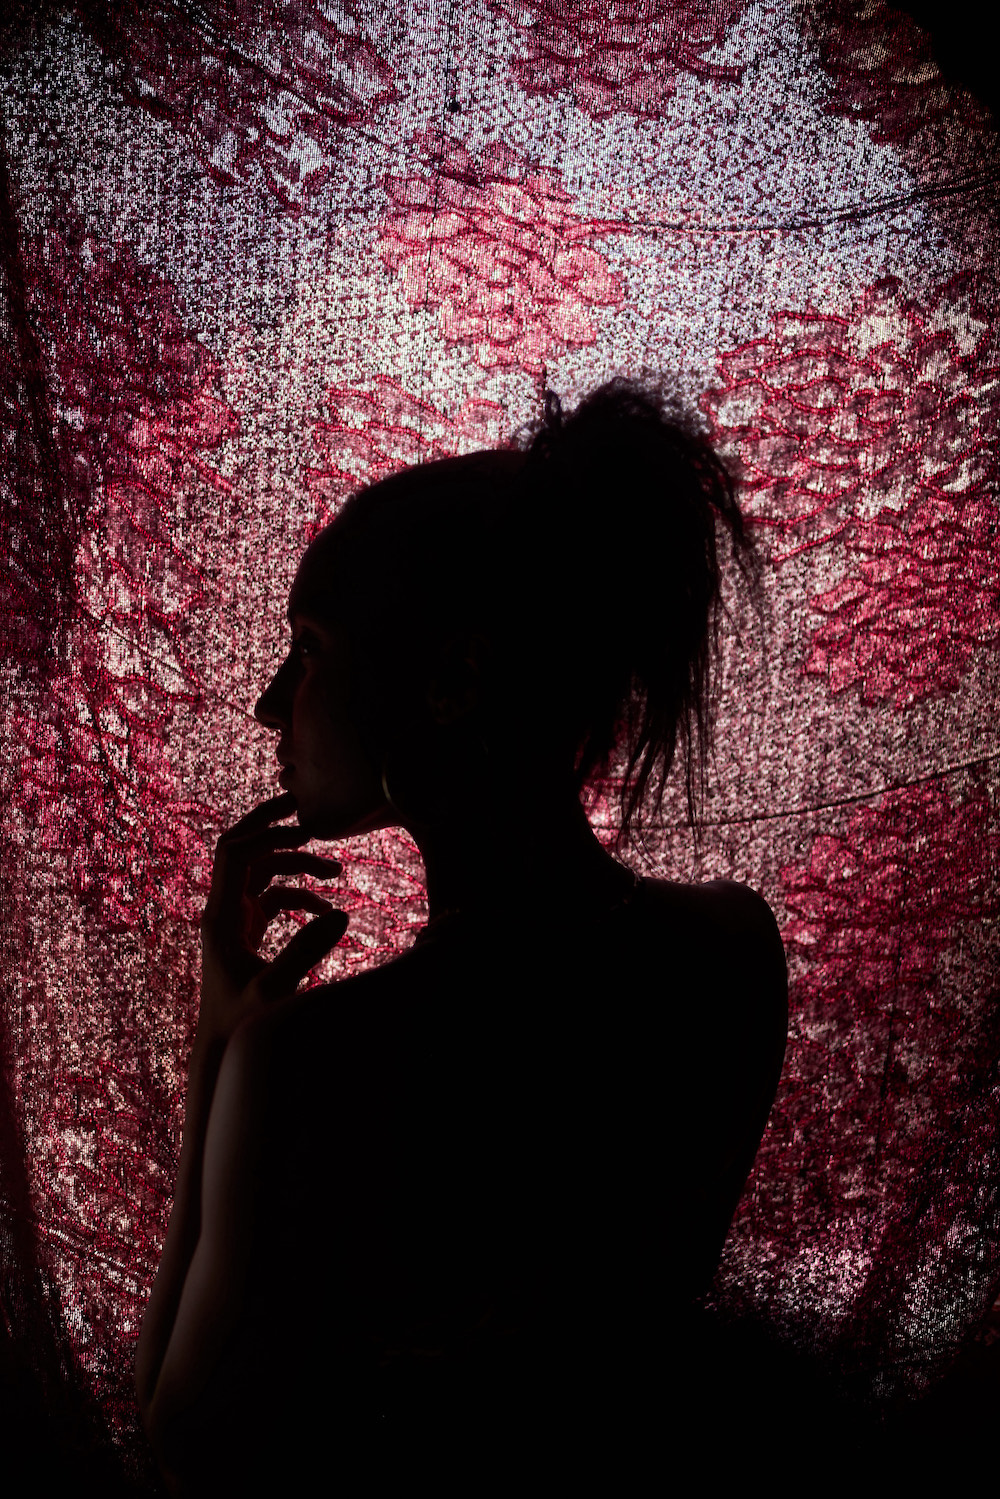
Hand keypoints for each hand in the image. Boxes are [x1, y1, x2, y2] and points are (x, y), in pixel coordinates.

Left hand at [197, 791, 346, 1050]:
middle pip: (241, 848)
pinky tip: (324, 909)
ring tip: (336, 869)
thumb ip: (305, 952)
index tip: (304, 826)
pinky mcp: (247, 931)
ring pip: (263, 872)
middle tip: (301, 805)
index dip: (267, 833)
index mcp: (221, 915)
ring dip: (296, 864)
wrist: (222, 1044)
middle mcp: (224, 910)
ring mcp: (235, 919)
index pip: (235, 853)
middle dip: (270, 825)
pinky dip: (298, 894)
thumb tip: (341, 913)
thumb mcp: (275, 989)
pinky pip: (273, 897)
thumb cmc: (242, 1022)